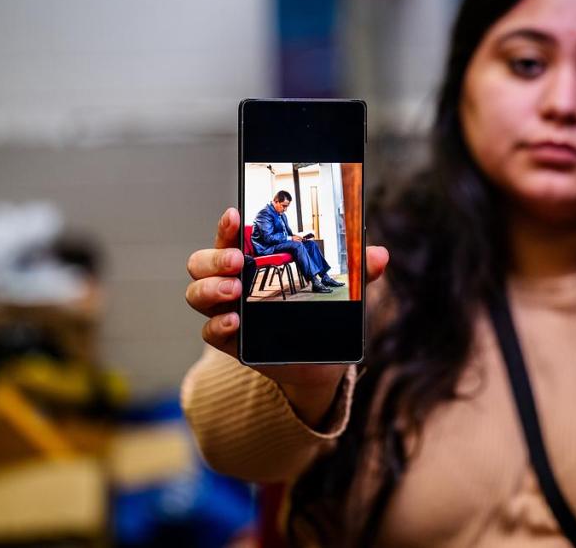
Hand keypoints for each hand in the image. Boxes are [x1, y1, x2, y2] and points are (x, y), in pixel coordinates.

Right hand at [185, 208, 389, 423]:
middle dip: (214, 257)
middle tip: (237, 261)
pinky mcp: (232, 342)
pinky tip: (235, 322)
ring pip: (197, 293)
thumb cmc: (321, 312)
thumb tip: (378, 255)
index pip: (231, 236)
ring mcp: (228, 311)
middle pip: (202, 263)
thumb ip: (358, 272)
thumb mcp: (342, 290)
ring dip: (210, 288)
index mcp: (255, 260)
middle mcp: (234, 282)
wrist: (320, 360)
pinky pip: (210, 331)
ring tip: (234, 290)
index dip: (228, 225)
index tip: (235, 214)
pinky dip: (218, 324)